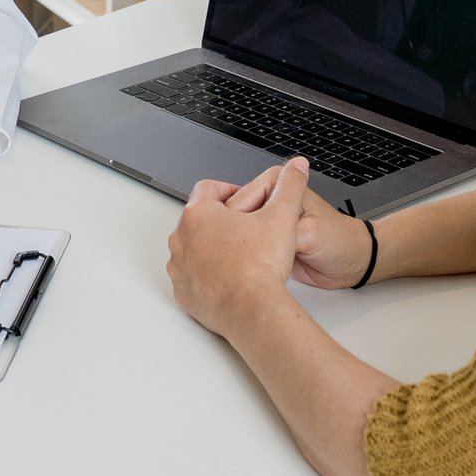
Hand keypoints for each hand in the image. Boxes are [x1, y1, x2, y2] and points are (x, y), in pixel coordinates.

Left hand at [166, 156, 312, 338]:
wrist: (253, 310)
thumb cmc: (261, 265)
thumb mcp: (282, 216)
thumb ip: (290, 186)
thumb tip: (297, 166)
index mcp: (199, 214)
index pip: (207, 188)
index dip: (228, 190)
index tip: (243, 201)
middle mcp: (181, 238)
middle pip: (198, 219)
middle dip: (220, 221)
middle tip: (246, 231)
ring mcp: (178, 267)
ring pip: (193, 248)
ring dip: (211, 248)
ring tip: (239, 256)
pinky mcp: (182, 292)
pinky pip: (191, 277)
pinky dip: (206, 276)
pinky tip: (230, 279)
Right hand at [222, 165, 375, 289]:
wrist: (351, 262)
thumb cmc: (338, 242)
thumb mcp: (308, 235)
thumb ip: (279, 232)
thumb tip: (252, 237)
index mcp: (276, 183)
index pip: (237, 202)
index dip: (234, 226)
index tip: (237, 246)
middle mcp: (266, 198)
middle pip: (229, 218)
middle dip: (232, 239)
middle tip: (238, 260)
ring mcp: (263, 219)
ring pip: (232, 234)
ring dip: (234, 251)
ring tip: (241, 267)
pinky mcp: (262, 239)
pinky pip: (241, 247)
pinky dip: (240, 259)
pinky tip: (244, 270)